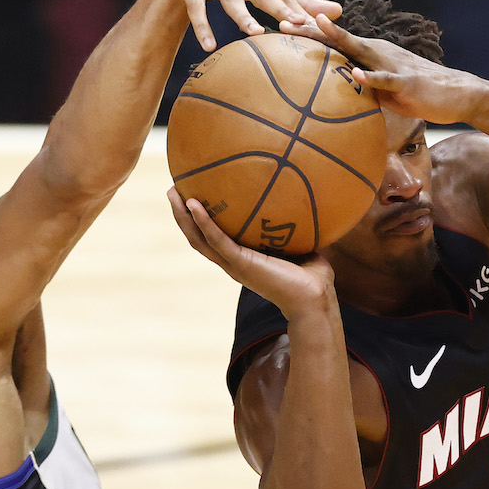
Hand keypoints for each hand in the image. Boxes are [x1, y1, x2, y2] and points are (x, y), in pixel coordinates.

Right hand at [167, 187, 336, 318]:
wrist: (315, 298)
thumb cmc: (311, 275)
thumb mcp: (297, 242)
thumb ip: (291, 224)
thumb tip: (300, 196)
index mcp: (241, 259)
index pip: (212, 239)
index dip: (199, 221)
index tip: (192, 197)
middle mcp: (232, 263)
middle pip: (197, 238)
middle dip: (182, 216)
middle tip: (173, 191)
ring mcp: (234, 264)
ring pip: (199, 240)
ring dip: (184, 217)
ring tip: (174, 194)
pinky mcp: (241, 263)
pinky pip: (217, 240)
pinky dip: (203, 222)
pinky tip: (194, 204)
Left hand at [281, 13, 486, 125]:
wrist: (456, 95)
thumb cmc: (414, 94)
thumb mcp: (377, 91)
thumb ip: (353, 88)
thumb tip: (326, 97)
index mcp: (368, 55)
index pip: (332, 42)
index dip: (307, 34)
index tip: (278, 28)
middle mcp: (377, 53)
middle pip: (339, 39)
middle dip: (311, 29)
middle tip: (283, 21)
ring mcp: (391, 65)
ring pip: (360, 50)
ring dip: (338, 38)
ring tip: (317, 26)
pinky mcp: (406, 82)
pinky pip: (385, 80)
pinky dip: (370, 78)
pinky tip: (355, 74)